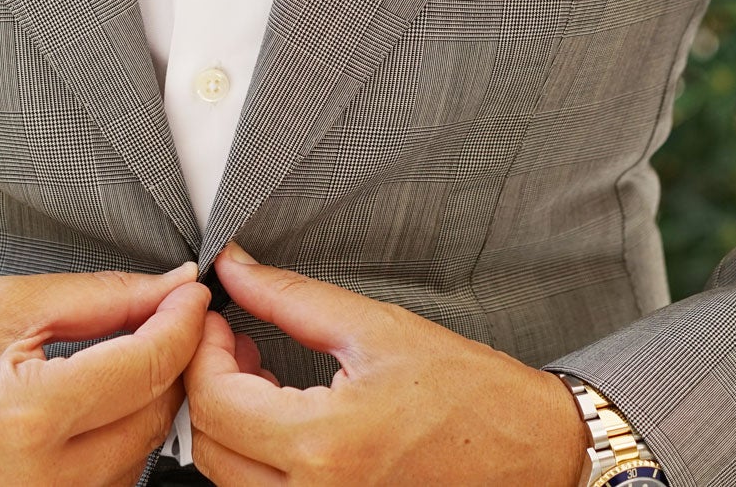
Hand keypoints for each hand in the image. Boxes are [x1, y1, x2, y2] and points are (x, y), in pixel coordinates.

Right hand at [0, 261, 209, 486]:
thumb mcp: (6, 306)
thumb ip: (101, 299)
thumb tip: (169, 289)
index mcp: (27, 416)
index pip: (146, 367)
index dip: (183, 321)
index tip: (193, 294)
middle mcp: (42, 481)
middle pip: (156, 414)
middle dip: (171, 359)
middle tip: (164, 315)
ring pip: (144, 451)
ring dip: (146, 400)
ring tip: (122, 357)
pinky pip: (114, 479)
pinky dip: (119, 437)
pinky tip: (98, 403)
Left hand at [185, 244, 589, 485]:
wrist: (534, 451)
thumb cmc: (473, 395)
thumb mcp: (376, 328)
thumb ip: (290, 298)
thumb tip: (235, 270)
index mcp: (325, 444)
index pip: (215, 400)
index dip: (201, 350)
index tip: (216, 318)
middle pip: (209, 444)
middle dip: (209, 383)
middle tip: (235, 339)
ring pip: (230, 475)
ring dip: (230, 420)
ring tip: (262, 373)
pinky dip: (256, 454)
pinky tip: (284, 414)